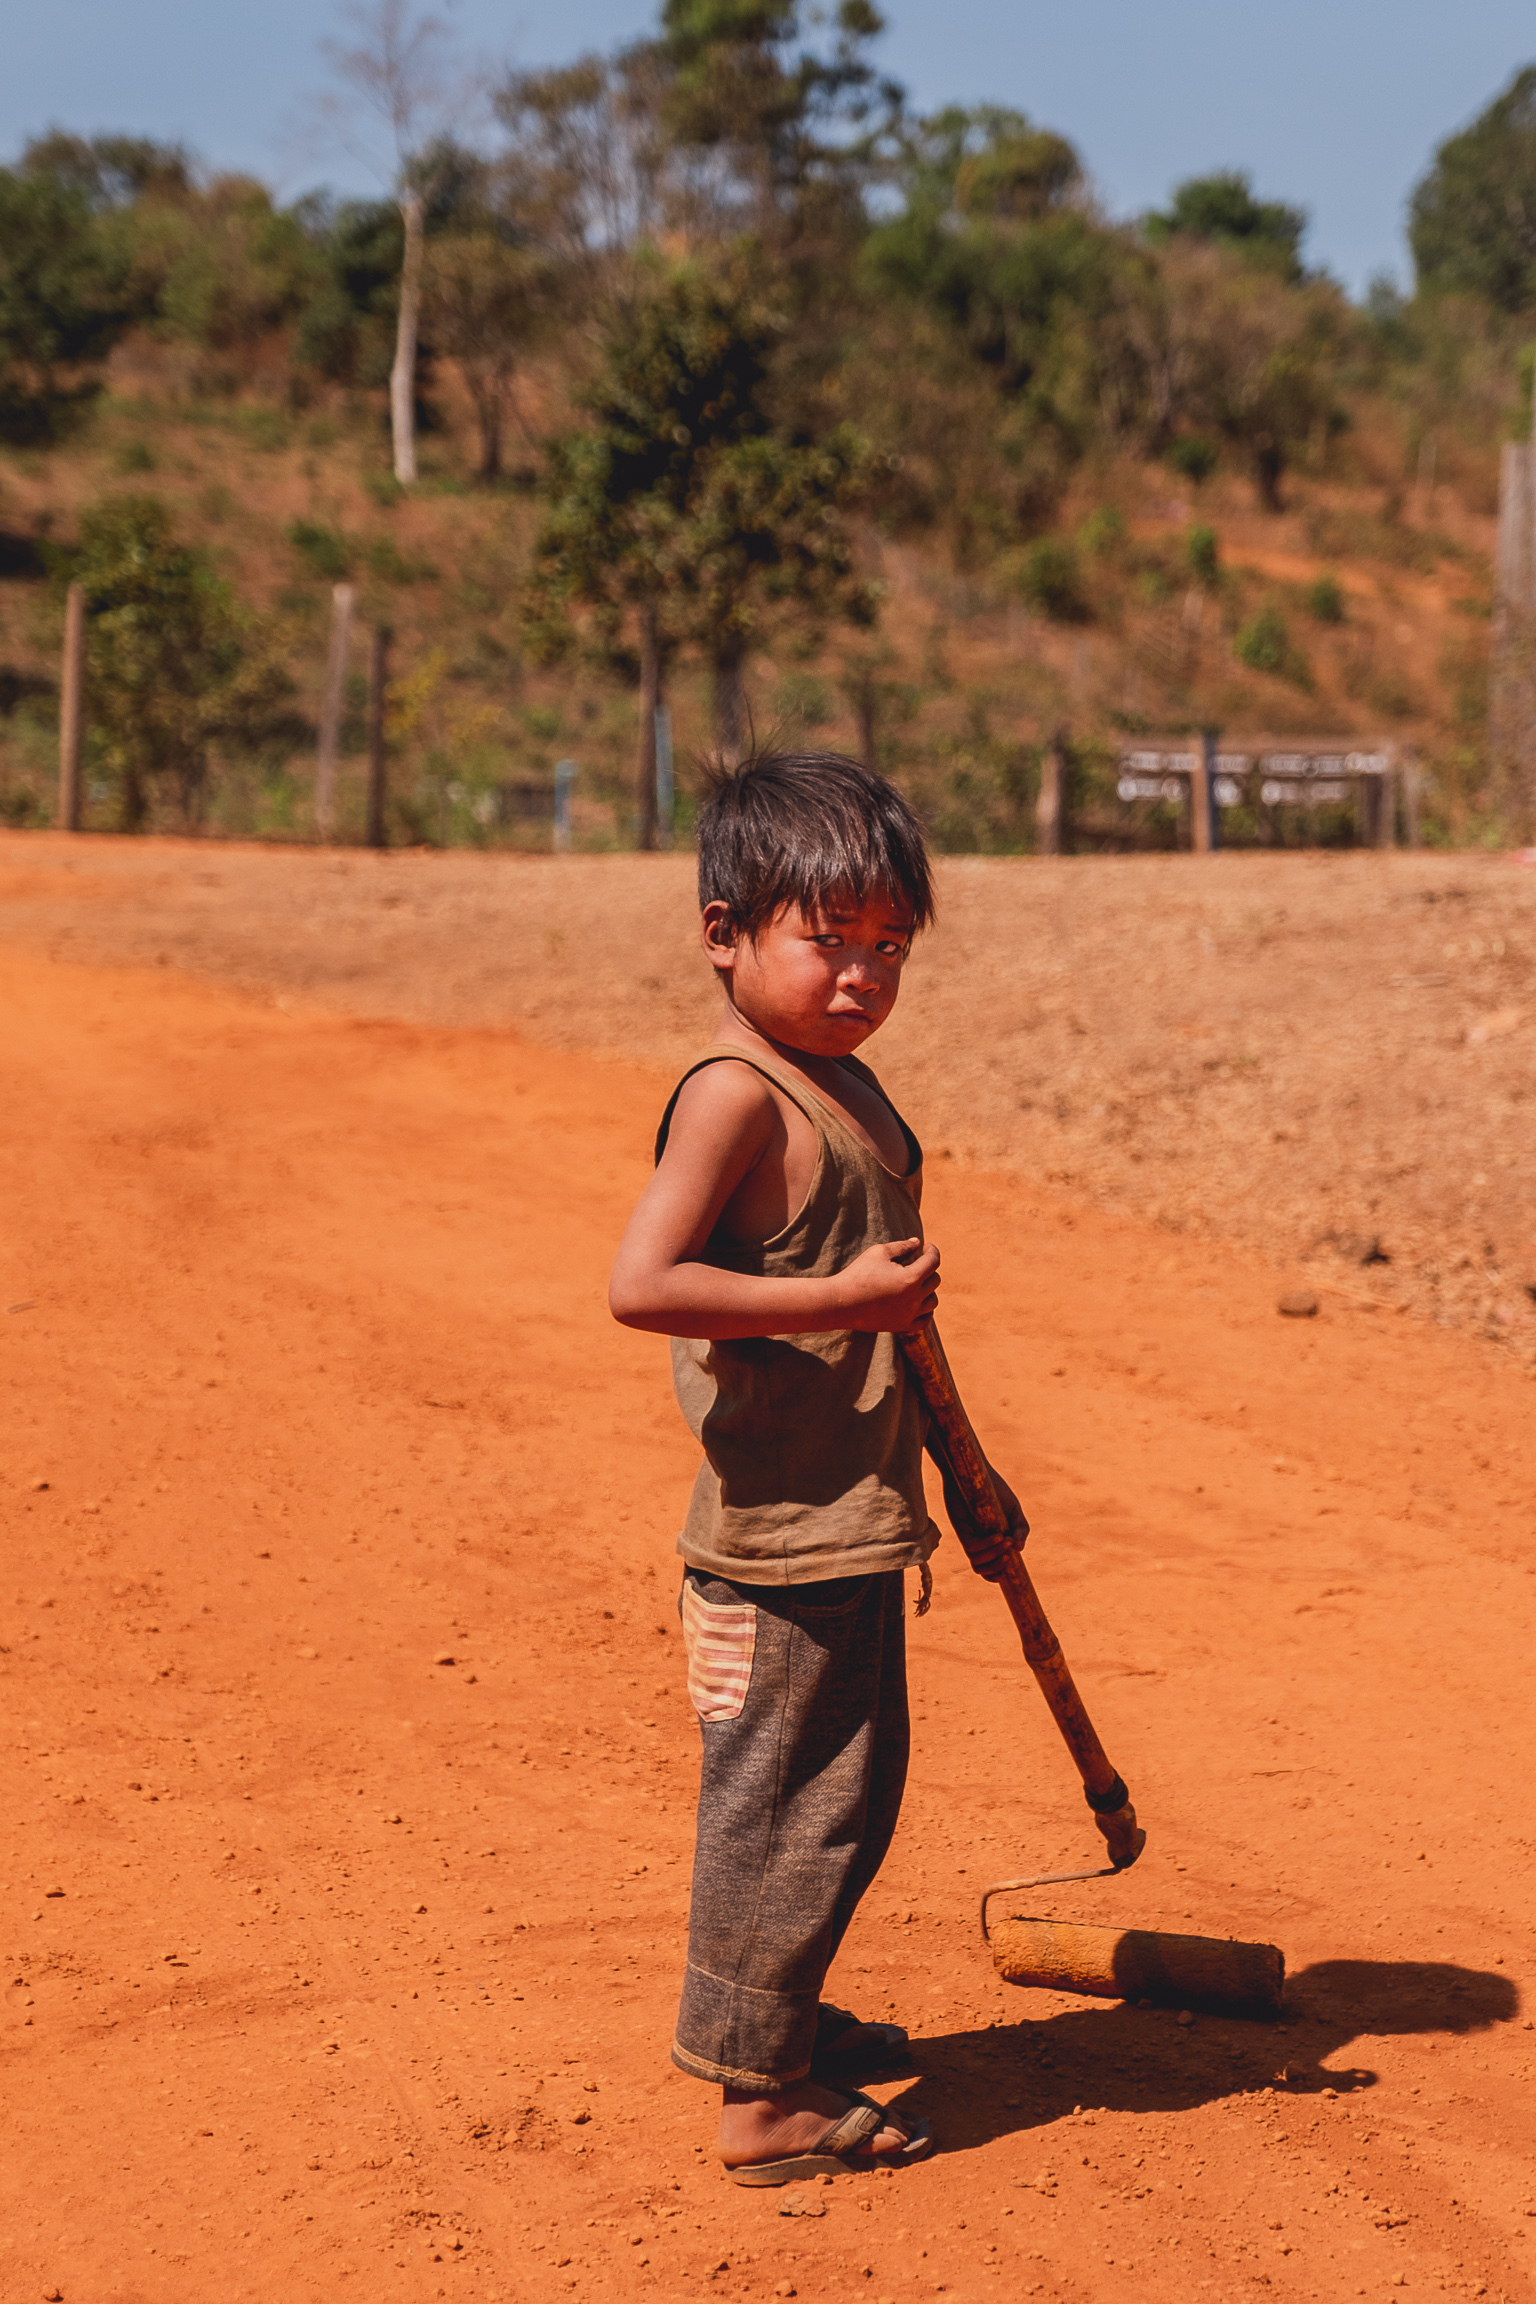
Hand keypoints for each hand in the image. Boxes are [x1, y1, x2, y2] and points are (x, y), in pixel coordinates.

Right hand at [836, 1238, 940, 1332]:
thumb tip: (918, 1243)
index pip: (933, 1261)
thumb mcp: (879, 1252)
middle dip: (927, 1268)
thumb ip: (902, 1246)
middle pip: (934, 1280)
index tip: (926, 1247)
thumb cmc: (858, 1274)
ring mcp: (909, 1315)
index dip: (932, 1250)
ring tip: (914, 1282)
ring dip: (928, 1289)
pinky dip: (926, 1310)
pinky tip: (917, 1302)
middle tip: (914, 1263)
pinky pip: (925, 1320)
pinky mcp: (902, 1326)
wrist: (840, 1303)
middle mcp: (914, 1299)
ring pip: (933, 1301)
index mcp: (910, 1278)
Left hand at [941, 1459, 1028, 1580]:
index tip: (1008, 1574)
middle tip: (1010, 1553)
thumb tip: (1020, 1549)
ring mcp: (968, 1535)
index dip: (995, 1575)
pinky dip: (986, 1544)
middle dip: (997, 1567)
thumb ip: (1021, 1529)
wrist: (976, 1472)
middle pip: (981, 1569)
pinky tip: (999, 1535)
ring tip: (1006, 1541)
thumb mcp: (1014, 1510)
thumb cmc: (995, 1490)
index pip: (988, 1567)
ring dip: (994, 1555)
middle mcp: (977, 1541)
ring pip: (976, 1561)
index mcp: (989, 1541)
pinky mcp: (960, 1527)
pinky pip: (971, 1546)